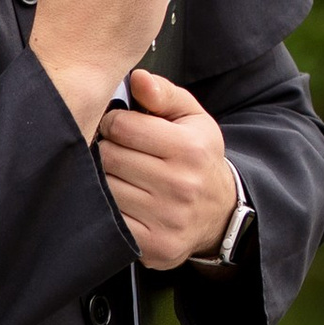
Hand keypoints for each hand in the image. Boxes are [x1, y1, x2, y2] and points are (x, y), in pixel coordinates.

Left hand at [97, 72, 238, 269]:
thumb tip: (137, 78)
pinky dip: (109, 210)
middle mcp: (180, 185)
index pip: (121, 126)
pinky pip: (110, 221)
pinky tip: (123, 202)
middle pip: (109, 157)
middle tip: (121, 153)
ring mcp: (167, 219)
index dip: (115, 123)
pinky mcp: (155, 246)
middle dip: (109, 150)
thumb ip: (163, 94)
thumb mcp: (191, 119)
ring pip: (104, 189)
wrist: (219, 212)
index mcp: (190, 148)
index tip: (122, 129)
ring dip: (105, 180)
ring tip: (122, 176)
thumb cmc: (196, 157)